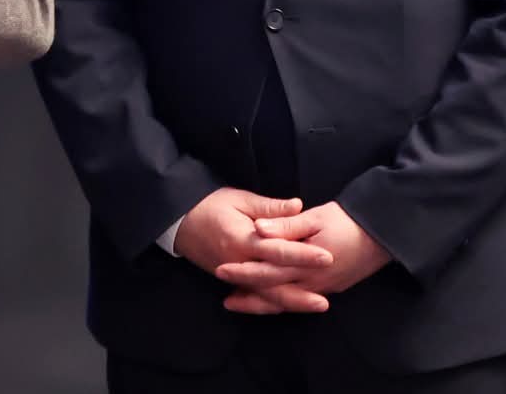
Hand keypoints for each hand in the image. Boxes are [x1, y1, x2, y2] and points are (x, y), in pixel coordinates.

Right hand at [173, 187, 332, 314]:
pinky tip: (291, 307)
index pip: (277, 250)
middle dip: (301, 289)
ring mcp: (234, 275)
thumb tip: (298, 206)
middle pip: (273, 282)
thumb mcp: (239, 198)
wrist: (178, 220)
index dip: (303, 254)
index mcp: (241, 239)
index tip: (327, 256)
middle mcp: (238, 262)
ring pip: (266, 295)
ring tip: (317, 305)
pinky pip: (254, 295)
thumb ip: (269, 207)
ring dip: (292, 302)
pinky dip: (272, 304)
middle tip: (327, 295)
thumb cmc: (209, 204)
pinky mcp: (231, 280)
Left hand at [219, 201, 391, 312]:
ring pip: (286, 301)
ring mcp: (322, 288)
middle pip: (274, 291)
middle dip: (247, 293)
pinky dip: (280, 302)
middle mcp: (314, 280)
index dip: (244, 271)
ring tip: (236, 303)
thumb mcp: (315, 217)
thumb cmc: (347, 220)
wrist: (382, 235)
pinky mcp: (329, 288)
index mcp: (307, 261)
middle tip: (223, 295)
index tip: (221, 269)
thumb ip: (285, 225)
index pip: (269, 269)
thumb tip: (258, 228)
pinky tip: (267, 300)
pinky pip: (299, 300)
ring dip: (261, 304)